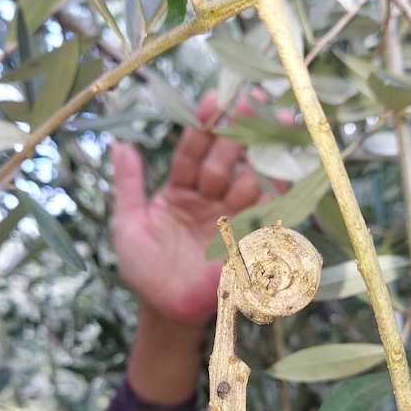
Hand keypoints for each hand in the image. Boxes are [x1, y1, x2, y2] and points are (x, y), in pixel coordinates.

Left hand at [111, 92, 261, 326]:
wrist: (165, 311)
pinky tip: (289, 167)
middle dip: (236, 132)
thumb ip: (129, 185)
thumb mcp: (129, 224)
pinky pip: (264, 214)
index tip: (214, 100)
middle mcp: (209, 199)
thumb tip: (120, 144)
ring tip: (277, 123)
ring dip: (260, 154)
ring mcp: (229, 219)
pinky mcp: (245, 241)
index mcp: (180, 190)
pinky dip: (279, 191)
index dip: (202, 127)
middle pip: (224, 160)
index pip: (193, 151)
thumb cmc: (144, 270)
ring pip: (246, 181)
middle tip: (250, 102)